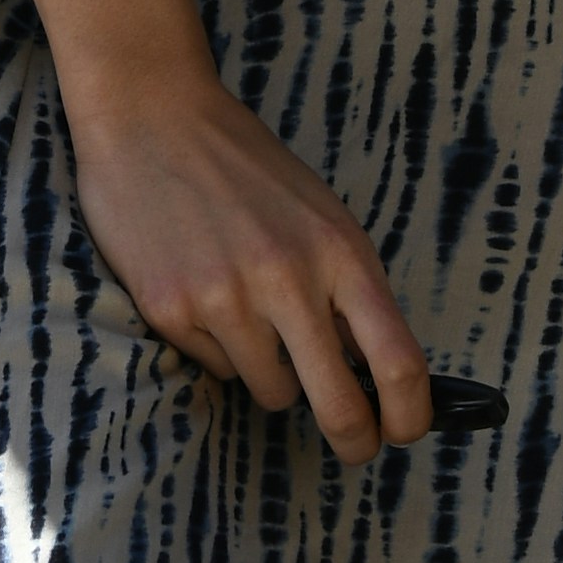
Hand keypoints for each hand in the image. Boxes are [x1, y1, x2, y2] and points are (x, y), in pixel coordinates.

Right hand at [69, 62, 431, 460]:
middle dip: (353, 438)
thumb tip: (373, 372)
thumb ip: (346, 288)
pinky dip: (215, 346)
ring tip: (244, 308)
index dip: (410, 414)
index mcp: (340, 252)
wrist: (152, 117)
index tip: (405, 432)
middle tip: (354, 446)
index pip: (398, 360)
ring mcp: (226, 299)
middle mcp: (289, 280)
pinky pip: (213, 367)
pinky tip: (199, 290)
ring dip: (267, 370)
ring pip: (269, 390)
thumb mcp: (319, 216)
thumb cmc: (244, 169)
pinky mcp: (171, 311)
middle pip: (339, 404)